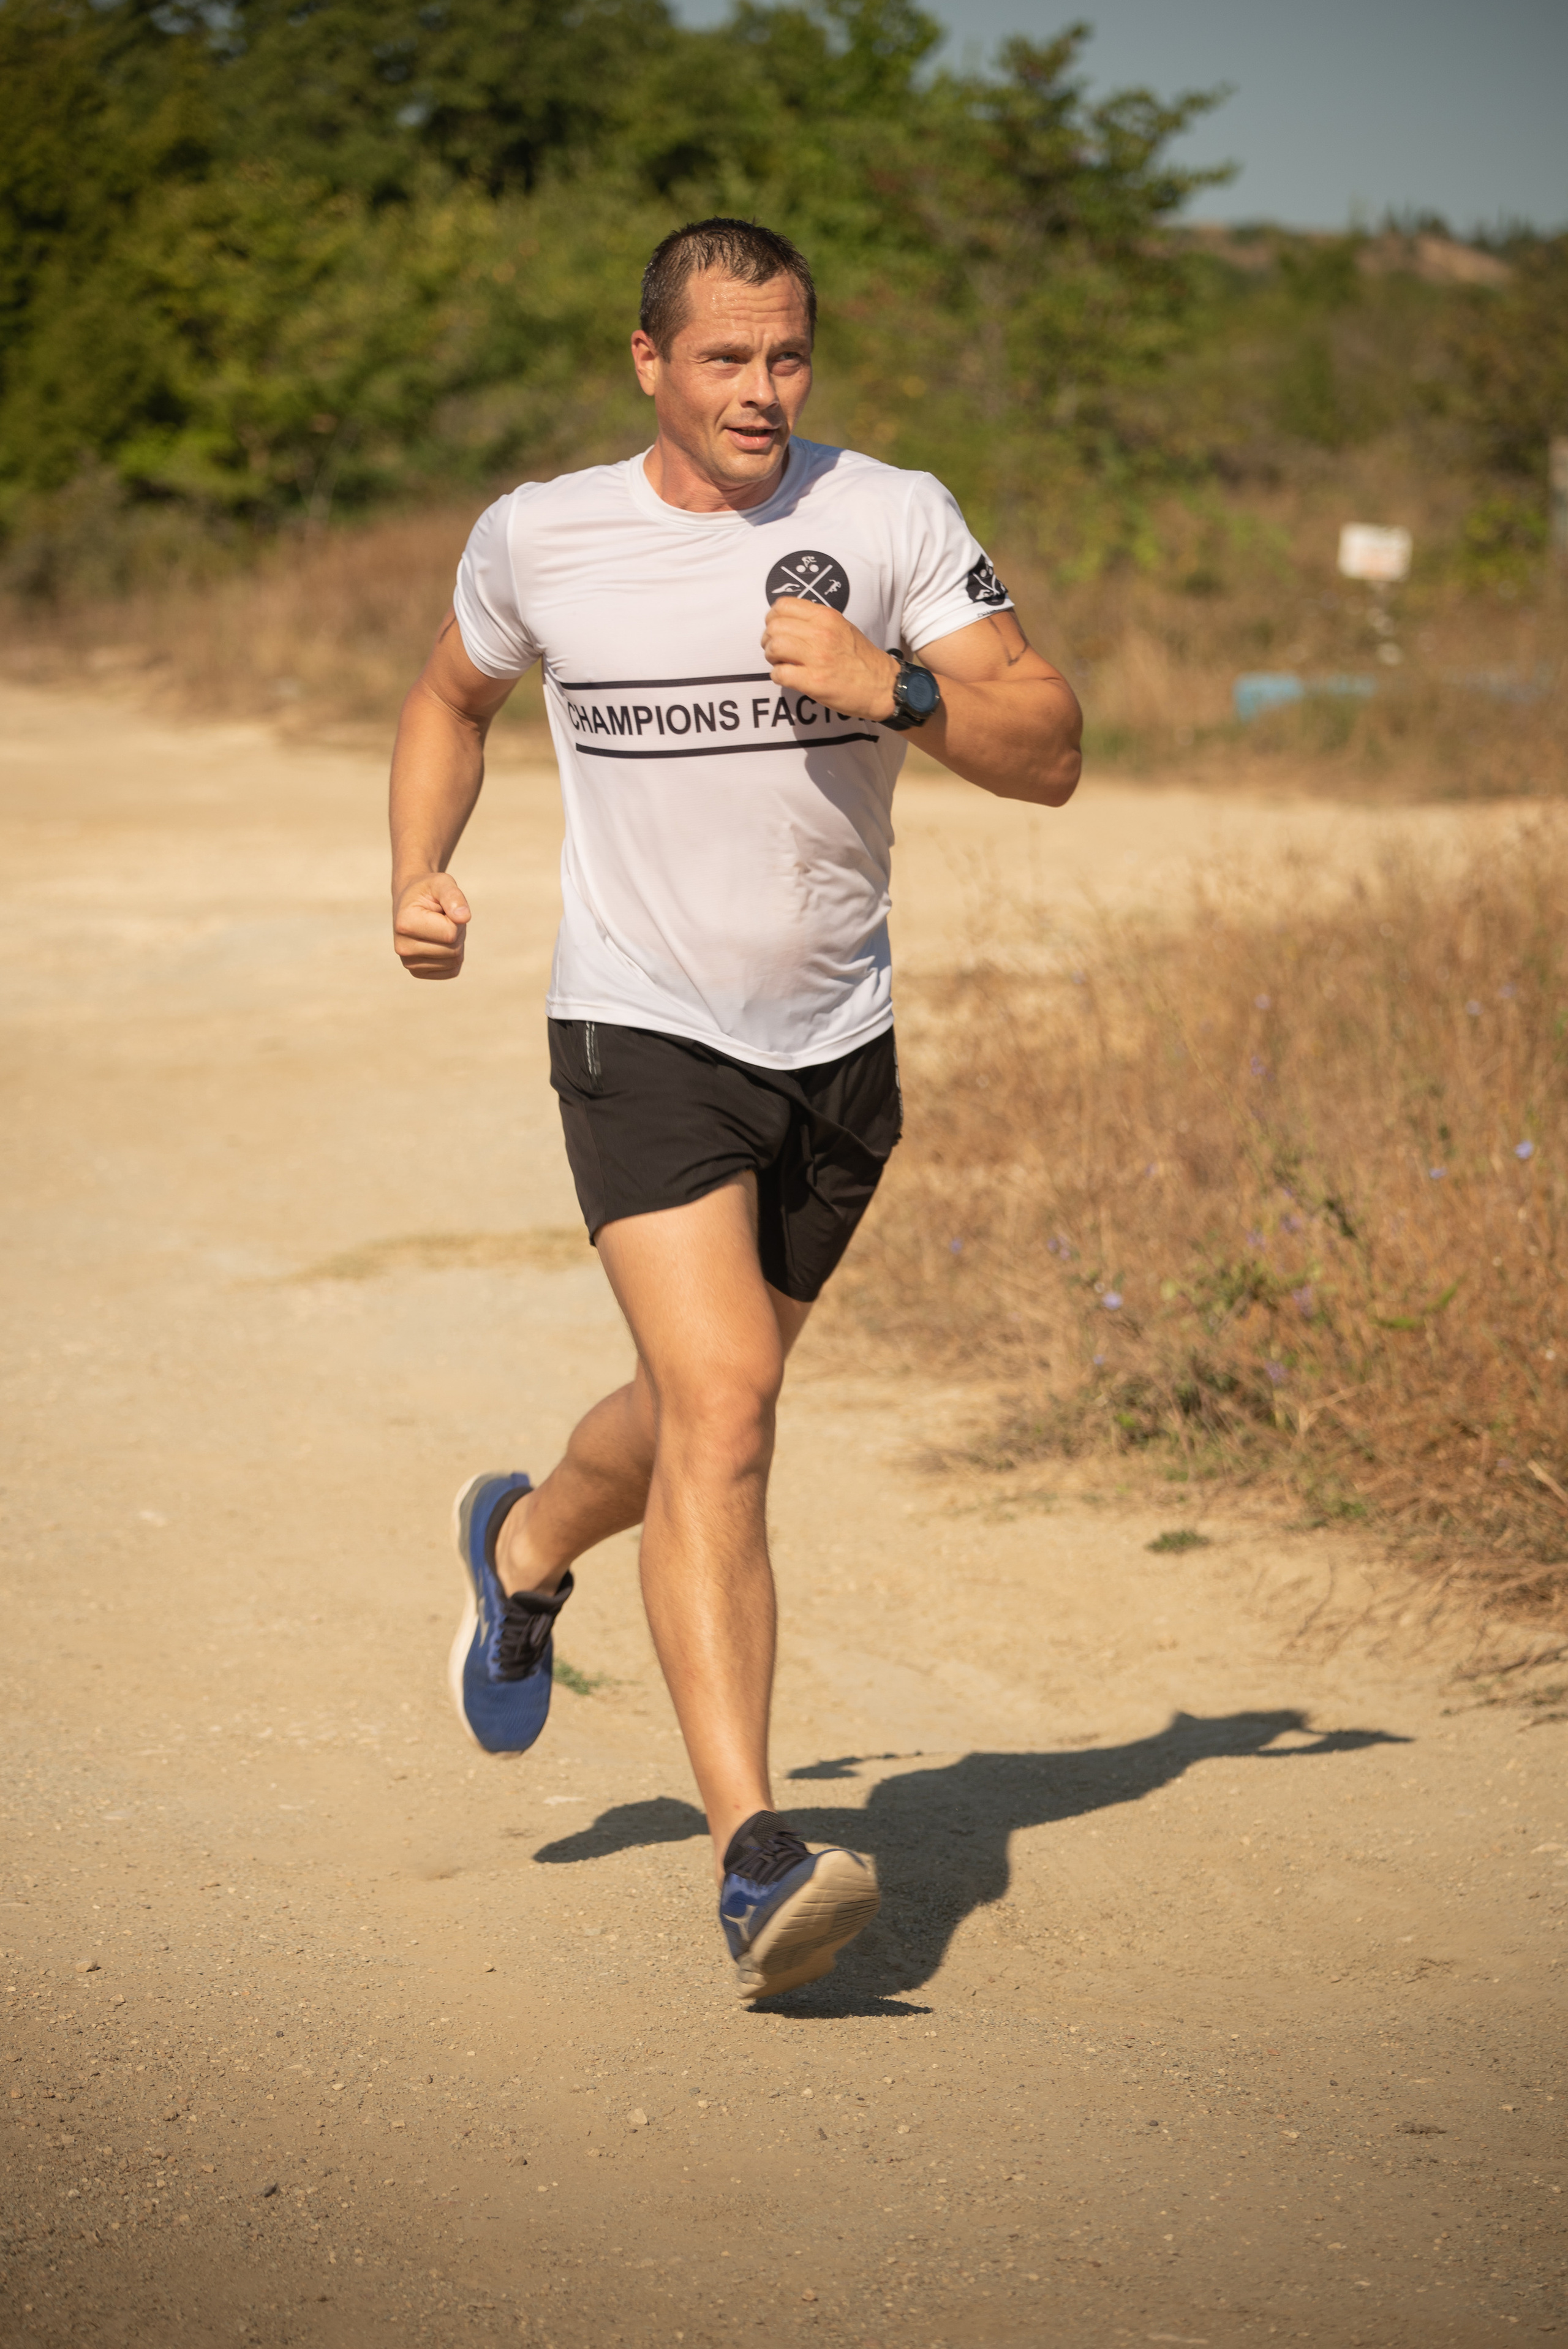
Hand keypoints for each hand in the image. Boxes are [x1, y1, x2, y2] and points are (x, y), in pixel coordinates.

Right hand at [393, 870, 469, 979]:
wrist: (410, 902)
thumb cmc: (428, 891)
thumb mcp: (442, 883)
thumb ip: (453, 896)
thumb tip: (464, 917)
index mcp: (404, 924)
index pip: (450, 933)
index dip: (457, 918)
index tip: (442, 908)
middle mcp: (402, 948)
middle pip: (454, 950)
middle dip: (457, 931)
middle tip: (443, 917)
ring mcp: (409, 964)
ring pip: (455, 961)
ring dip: (456, 943)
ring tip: (440, 927)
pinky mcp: (418, 972)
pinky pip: (452, 970)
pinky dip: (454, 955)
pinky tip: (439, 942)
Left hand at [760, 597, 899, 720]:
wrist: (881, 685)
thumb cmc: (860, 658)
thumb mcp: (841, 626)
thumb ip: (815, 620)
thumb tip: (786, 621)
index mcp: (826, 617)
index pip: (783, 605)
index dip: (773, 618)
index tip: (777, 629)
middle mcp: (820, 633)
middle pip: (774, 627)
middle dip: (769, 640)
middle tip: (776, 650)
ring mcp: (817, 658)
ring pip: (773, 648)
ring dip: (771, 658)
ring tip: (781, 663)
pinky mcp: (814, 682)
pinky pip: (779, 674)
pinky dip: (778, 676)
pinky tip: (787, 677)